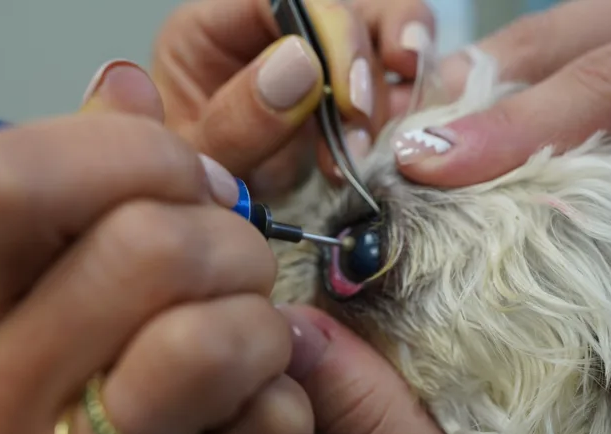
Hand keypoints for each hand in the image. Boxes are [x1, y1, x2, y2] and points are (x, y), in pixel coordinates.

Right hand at [0, 67, 313, 433]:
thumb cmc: (70, 419)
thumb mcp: (57, 302)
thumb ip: (90, 192)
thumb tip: (125, 85)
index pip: (2, 181)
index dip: (129, 153)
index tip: (193, 182)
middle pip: (141, 249)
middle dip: (230, 240)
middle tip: (240, 266)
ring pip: (211, 341)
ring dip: (263, 321)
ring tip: (253, 341)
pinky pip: (274, 427)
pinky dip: (292, 402)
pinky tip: (257, 415)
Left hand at [152, 0, 434, 197]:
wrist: (214, 234)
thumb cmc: (194, 193)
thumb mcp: (201, 165)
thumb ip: (238, 120)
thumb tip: (300, 65)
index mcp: (213, 31)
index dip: (329, 32)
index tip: (348, 98)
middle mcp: (271, 33)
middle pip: (341, 6)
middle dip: (365, 62)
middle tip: (364, 124)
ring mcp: (317, 60)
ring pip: (381, 27)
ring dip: (401, 72)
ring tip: (401, 123)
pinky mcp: (349, 94)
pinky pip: (397, 77)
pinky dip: (415, 100)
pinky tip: (410, 132)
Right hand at [392, 0, 610, 280]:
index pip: (607, 79)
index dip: (514, 128)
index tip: (434, 168)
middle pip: (547, 40)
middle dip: (465, 103)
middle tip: (394, 165)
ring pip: (539, 29)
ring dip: (474, 87)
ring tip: (419, 147)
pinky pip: (553, 32)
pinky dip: (502, 75)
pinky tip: (470, 114)